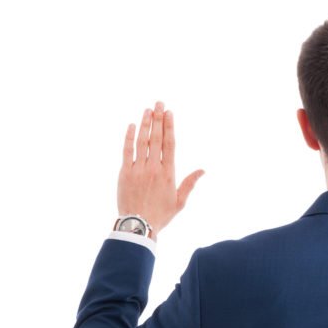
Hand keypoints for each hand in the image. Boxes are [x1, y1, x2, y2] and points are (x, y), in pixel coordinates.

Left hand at [117, 100, 204, 238]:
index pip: (170, 144)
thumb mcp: (179, 202)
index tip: (169, 113)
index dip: (169, 127)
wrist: (138, 225)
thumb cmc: (160, 215)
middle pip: (157, 138)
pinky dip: (130, 137)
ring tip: (148, 109)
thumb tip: (203, 170)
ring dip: (146, 123)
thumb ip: (190, 183)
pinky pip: (127, 150)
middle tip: (159, 103)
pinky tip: (133, 125)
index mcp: (168, 173)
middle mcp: (154, 168)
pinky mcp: (125, 172)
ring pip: (142, 141)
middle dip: (158, 119)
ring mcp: (138, 169)